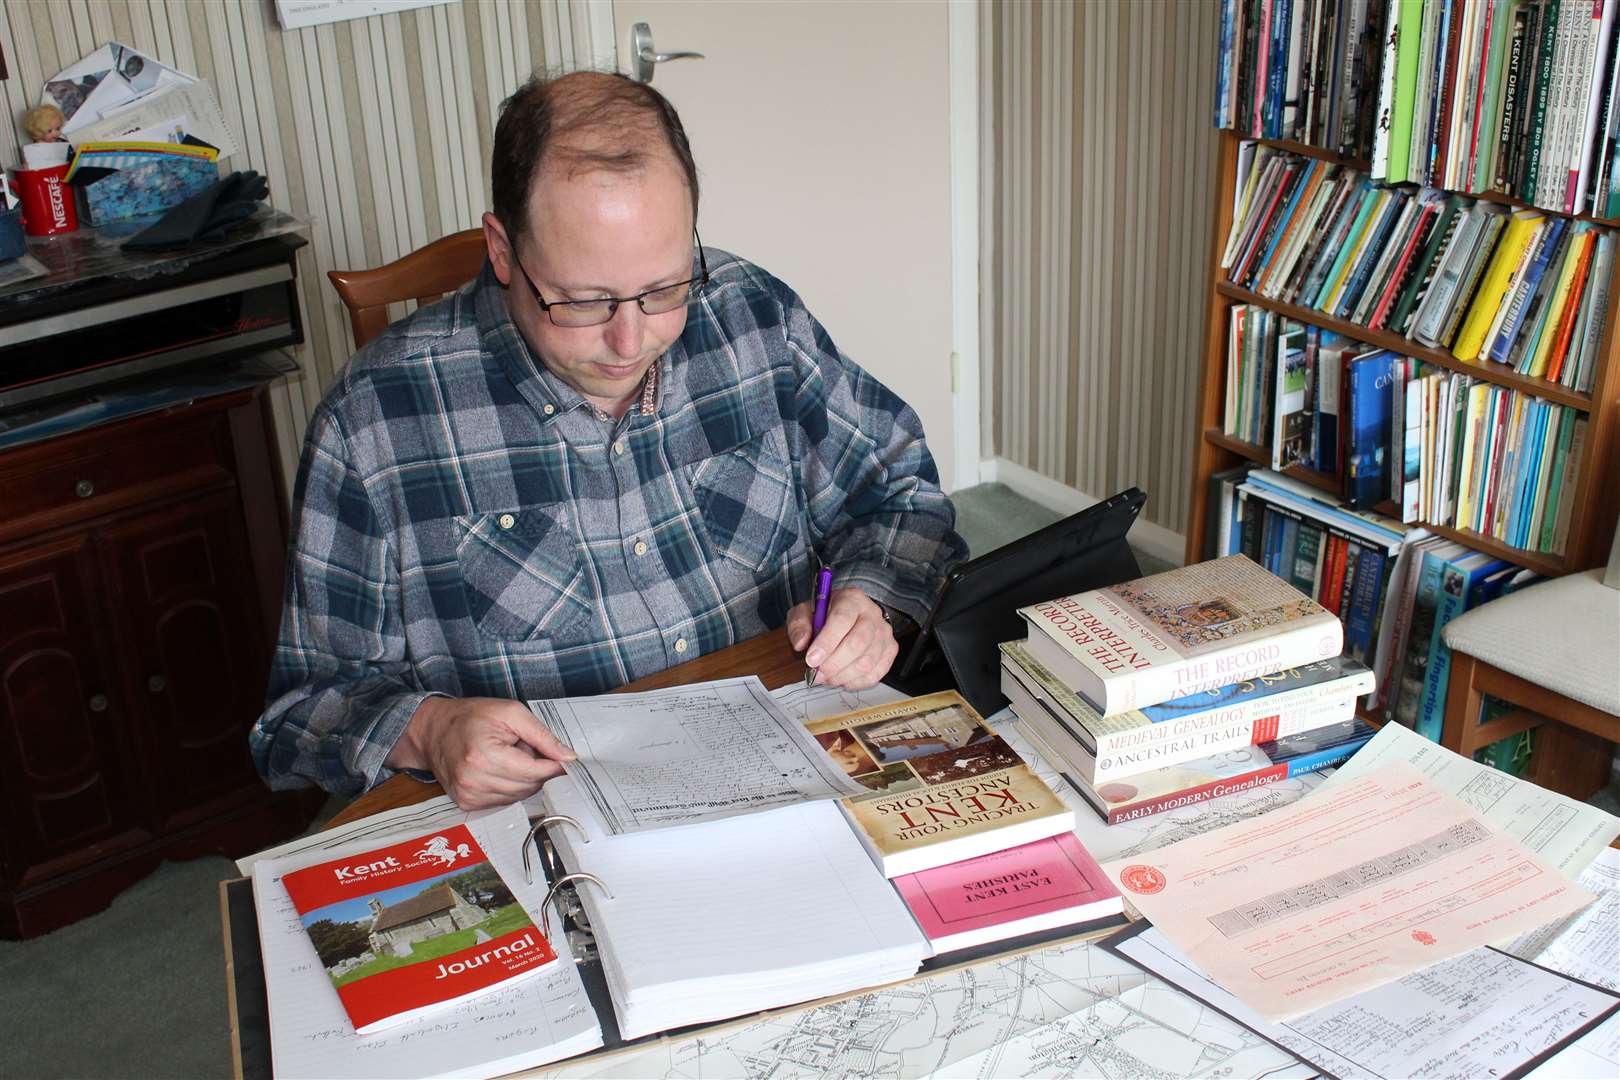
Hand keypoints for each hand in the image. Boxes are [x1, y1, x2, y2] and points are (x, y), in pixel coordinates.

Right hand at [386, 696, 575, 809]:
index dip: (553, 765)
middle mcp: (474, 780)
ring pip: (519, 796)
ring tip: (507, 756)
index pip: (535, 771)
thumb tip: (567, 757)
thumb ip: (542, 735)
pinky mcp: (467, 803)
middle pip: (529, 786)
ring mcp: (468, 795)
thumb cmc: (472, 717)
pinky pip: (504, 801)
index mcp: (484, 756)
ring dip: (522, 778)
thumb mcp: (511, 713)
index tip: (564, 759)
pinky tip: (498, 769)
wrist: (434, 730)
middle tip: (523, 748)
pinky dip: (509, 787)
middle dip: (535, 769)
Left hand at [786, 587, 898, 689]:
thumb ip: (798, 625)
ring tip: (827, 677)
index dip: (826, 642)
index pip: (842, 619)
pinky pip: (876, 673)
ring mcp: (884, 633)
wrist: (847, 616)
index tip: (811, 659)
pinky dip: (856, 682)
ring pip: (867, 662)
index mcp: (851, 599)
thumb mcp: (804, 613)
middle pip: (858, 643)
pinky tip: (843, 678)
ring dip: (843, 675)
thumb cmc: (825, 615)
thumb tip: (801, 643)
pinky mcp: (890, 650)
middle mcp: (872, 614)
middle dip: (834, 664)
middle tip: (817, 674)